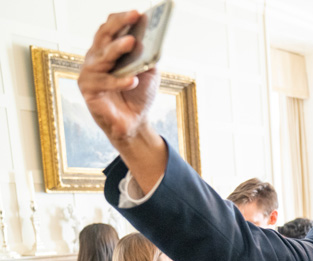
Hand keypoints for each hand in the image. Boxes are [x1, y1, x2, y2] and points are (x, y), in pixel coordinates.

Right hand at [78, 11, 160, 147]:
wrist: (134, 122)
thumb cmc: (138, 94)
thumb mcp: (148, 71)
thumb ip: (148, 56)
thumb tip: (151, 39)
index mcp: (109, 50)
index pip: (110, 27)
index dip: (122, 19)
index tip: (138, 13)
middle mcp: (96, 57)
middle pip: (104, 35)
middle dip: (120, 24)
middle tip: (134, 16)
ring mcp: (90, 72)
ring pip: (102, 55)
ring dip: (117, 48)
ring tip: (131, 42)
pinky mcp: (88, 89)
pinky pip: (104, 82)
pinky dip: (119, 81)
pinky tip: (132, 80)